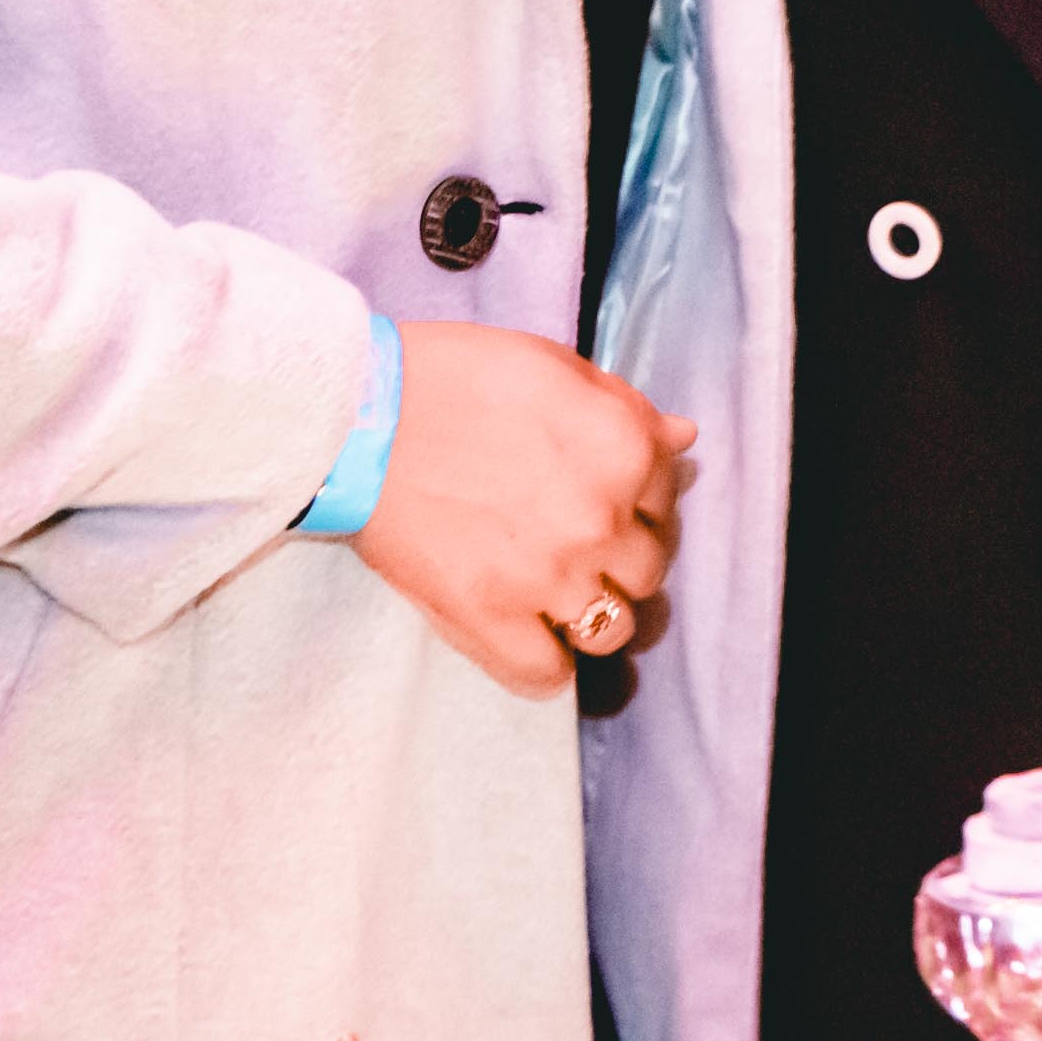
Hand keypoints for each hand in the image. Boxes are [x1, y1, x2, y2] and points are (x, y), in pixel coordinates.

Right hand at [351, 319, 694, 695]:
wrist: (358, 415)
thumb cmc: (453, 377)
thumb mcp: (554, 367)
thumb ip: (626, 408)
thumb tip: (683, 437)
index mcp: (626, 450)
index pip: (668, 499)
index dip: (636, 499)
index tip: (598, 496)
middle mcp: (602, 519)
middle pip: (648, 570)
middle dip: (618, 558)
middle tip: (571, 542)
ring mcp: (549, 576)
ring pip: (613, 629)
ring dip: (591, 614)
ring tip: (553, 593)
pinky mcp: (489, 617)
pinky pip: (546, 673)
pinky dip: (544, 664)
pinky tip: (528, 635)